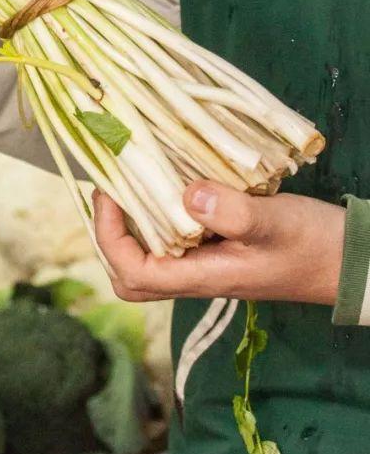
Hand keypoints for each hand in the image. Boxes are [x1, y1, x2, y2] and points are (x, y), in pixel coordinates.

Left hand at [94, 182, 344, 306]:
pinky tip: (168, 180)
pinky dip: (161, 212)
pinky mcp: (220, 248)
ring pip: (152, 253)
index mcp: (204, 277)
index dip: (109, 236)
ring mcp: (208, 263)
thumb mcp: (275, 223)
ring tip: (132, 177)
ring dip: (134, 221)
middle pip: (132, 273)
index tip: (108, 193)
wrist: (351, 262)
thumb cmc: (314, 245)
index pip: (134, 273)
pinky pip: (175, 237)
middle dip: (111, 233)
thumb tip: (187, 194)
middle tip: (112, 186)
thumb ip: (232, 212)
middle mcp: (199, 275)